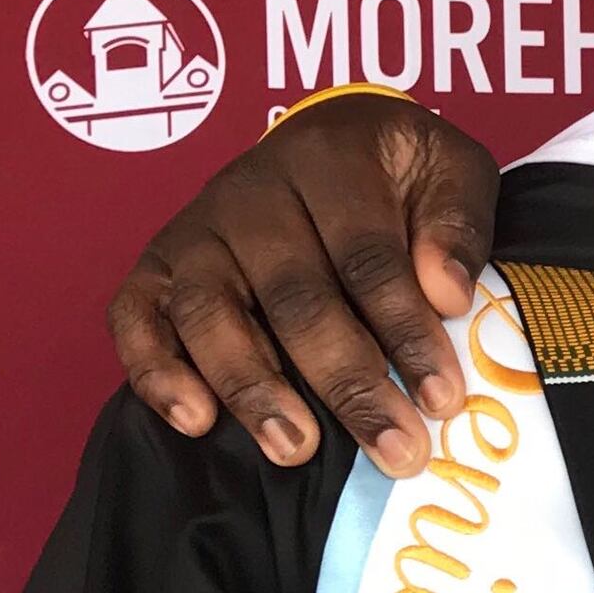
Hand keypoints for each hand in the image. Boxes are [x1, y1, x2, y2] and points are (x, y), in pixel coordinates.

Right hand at [107, 92, 502, 475]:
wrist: (325, 142)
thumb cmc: (394, 172)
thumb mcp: (449, 168)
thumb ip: (457, 223)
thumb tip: (447, 294)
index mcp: (328, 162)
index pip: (367, 257)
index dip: (405, 332)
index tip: (443, 399)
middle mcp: (249, 194)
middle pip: (294, 297)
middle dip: (347, 382)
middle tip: (395, 449)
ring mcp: (194, 233)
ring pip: (212, 315)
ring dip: (254, 390)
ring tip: (298, 450)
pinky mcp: (154, 270)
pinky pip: (136, 321)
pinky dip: (158, 374)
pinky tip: (197, 423)